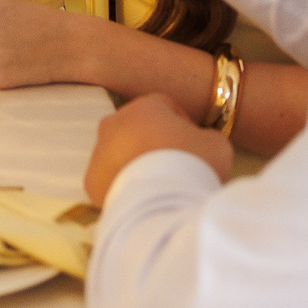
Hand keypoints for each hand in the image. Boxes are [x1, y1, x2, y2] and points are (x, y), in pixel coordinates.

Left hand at [84, 93, 234, 204]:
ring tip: (157, 186)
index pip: (164, 106)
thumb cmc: (194, 164)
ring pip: (118, 153)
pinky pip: (108, 179)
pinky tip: (140, 199)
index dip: (182, 123)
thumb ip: (204, 136)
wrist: (166, 201)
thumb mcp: (216, 143)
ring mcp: (98, 151)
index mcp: (144, 107)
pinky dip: (121, 185)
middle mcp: (114, 123)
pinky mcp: (91, 180)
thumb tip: (197, 143)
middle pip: (136, 128)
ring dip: (134, 163)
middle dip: (153, 142)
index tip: (193, 144)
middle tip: (173, 166)